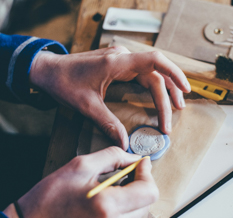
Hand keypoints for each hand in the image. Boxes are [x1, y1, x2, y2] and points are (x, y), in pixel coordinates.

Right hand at [3, 147, 158, 217]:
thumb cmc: (50, 196)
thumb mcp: (80, 165)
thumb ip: (113, 157)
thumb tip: (136, 159)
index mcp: (106, 206)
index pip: (149, 192)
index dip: (147, 174)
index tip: (140, 164)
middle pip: (146, 203)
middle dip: (139, 185)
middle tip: (124, 175)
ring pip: (137, 214)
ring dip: (131, 199)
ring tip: (109, 191)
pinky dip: (121, 212)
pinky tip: (103, 206)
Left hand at [29, 46, 190, 149]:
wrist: (47, 70)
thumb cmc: (63, 83)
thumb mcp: (86, 106)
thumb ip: (108, 123)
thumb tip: (124, 143)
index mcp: (117, 63)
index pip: (154, 61)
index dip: (174, 73)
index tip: (185, 89)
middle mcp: (122, 58)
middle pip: (156, 74)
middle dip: (168, 95)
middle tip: (174, 117)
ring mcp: (121, 60)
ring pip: (152, 73)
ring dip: (165, 90)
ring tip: (176, 108)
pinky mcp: (119, 65)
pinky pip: (143, 74)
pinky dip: (154, 86)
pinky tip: (160, 97)